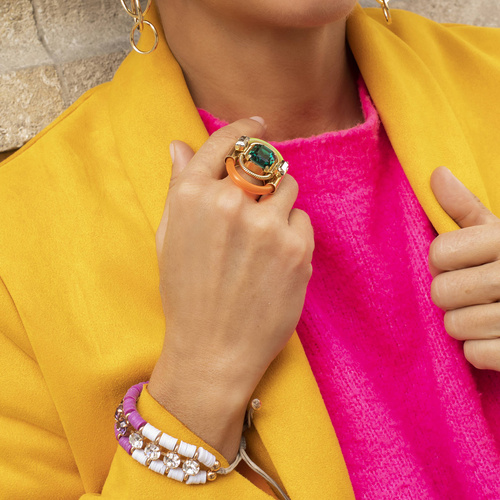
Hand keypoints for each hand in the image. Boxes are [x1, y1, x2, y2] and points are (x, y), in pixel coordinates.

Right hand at [148, 117, 313, 459]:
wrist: (213, 351)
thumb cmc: (186, 296)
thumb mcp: (170, 238)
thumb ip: (179, 187)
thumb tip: (180, 146)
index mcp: (192, 196)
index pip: (224, 142)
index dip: (242, 128)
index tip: (256, 124)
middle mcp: (230, 204)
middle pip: (262, 161)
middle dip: (262, 175)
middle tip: (257, 200)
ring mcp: (267, 226)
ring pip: (288, 187)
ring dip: (278, 205)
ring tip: (262, 241)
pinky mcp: (297, 250)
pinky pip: (302, 220)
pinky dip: (293, 233)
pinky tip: (275, 261)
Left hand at [429, 166, 499, 371]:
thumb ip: (467, 209)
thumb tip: (437, 174)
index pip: (439, 253)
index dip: (440, 262)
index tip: (455, 264)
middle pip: (442, 292)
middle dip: (450, 295)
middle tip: (471, 292)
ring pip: (455, 326)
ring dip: (464, 324)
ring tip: (487, 313)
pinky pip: (475, 354)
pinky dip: (481, 350)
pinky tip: (499, 336)